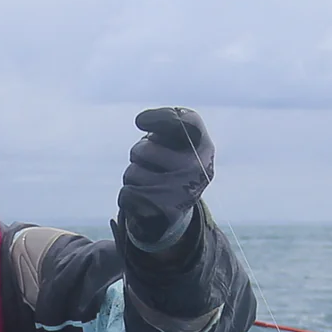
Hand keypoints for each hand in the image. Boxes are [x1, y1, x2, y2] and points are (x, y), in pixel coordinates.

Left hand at [117, 107, 214, 250]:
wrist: (177, 213)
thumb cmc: (174, 167)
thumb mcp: (181, 144)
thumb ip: (170, 124)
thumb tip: (143, 120)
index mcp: (204, 148)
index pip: (185, 122)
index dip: (159, 118)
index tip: (140, 121)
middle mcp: (197, 169)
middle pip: (144, 149)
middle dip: (139, 153)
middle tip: (151, 163)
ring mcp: (180, 192)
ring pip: (133, 172)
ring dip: (133, 176)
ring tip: (149, 182)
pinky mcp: (161, 212)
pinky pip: (127, 194)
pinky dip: (128, 195)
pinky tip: (144, 199)